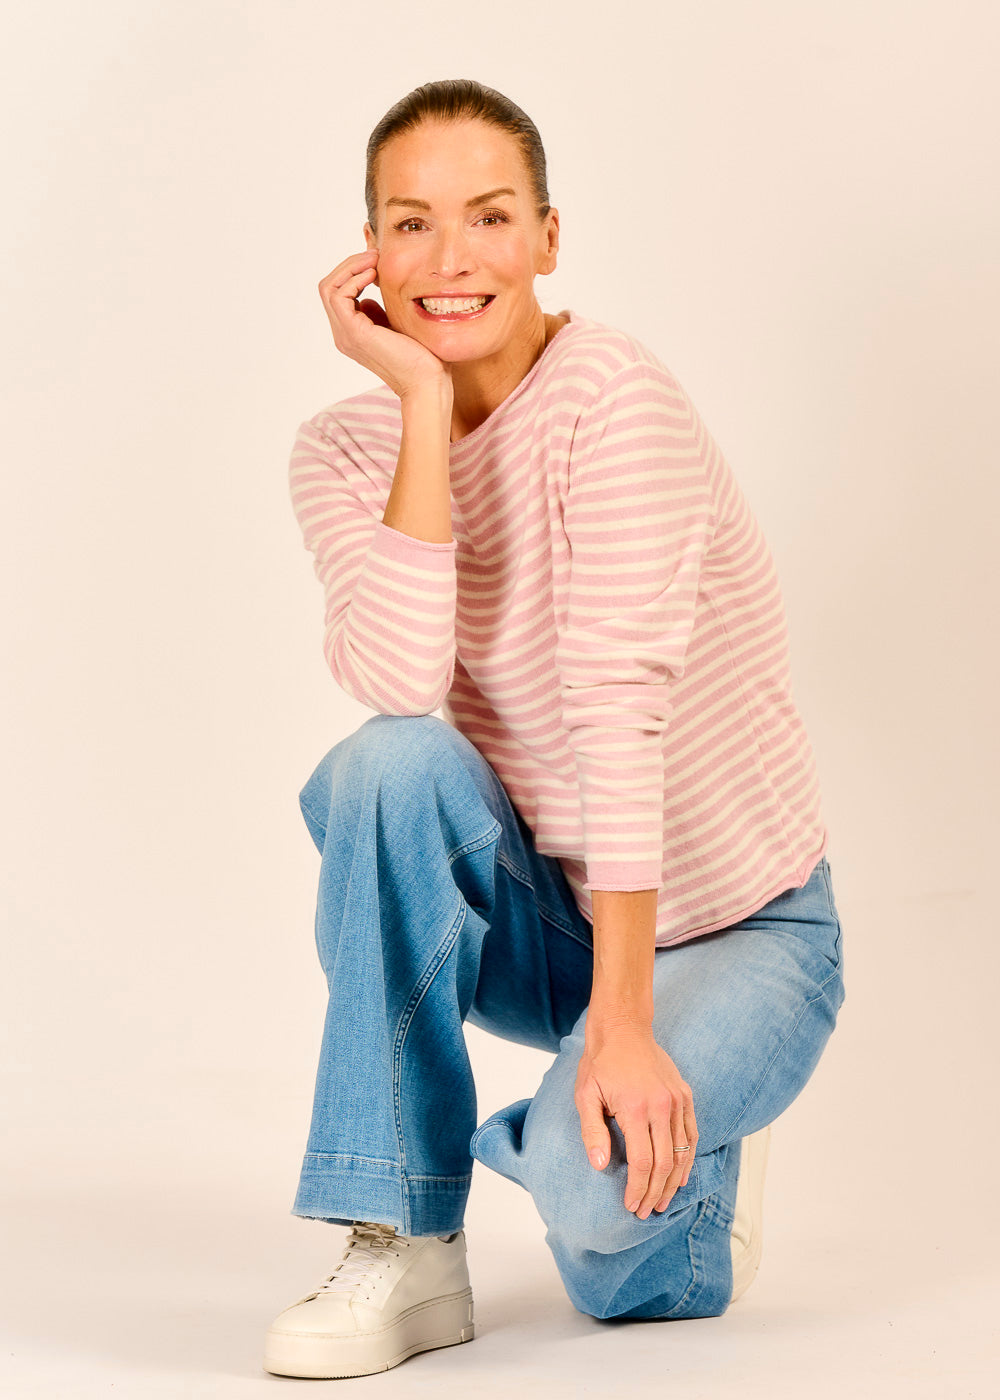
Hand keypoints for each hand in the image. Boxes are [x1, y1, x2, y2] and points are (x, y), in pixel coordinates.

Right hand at [318, 250, 452, 401]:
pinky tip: (375, 275)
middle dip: (350, 265)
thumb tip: (367, 298)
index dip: (353, 272)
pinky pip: (339, 295)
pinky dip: (354, 279)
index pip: (338, 293)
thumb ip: (378, 313)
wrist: (427, 381)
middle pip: (328, 287)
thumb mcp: (394, 326)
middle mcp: (343, 335)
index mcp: (352, 333)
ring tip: (374, 261)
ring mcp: (346, 335)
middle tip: (374, 255)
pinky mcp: (354, 333)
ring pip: (329, 287)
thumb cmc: (421, 357)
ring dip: (351, 267)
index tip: (377, 261)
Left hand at [574, 1019, 697, 1218]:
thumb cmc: (600, 1063)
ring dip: (673, 1183)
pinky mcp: (685, 1095)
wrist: (623, 1028)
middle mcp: (661, 1106)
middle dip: (655, 1193)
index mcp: (635, 1108)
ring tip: (663, 1202)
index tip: (631, 1206)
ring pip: (682, 1153)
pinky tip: (681, 1177)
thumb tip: (600, 1166)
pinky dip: (689, 1159)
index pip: (642, 1161)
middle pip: (665, 1163)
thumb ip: (593, 1131)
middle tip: (646, 1212)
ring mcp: (677, 1100)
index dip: (637, 1188)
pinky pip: (692, 1135)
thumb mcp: (585, 1095)